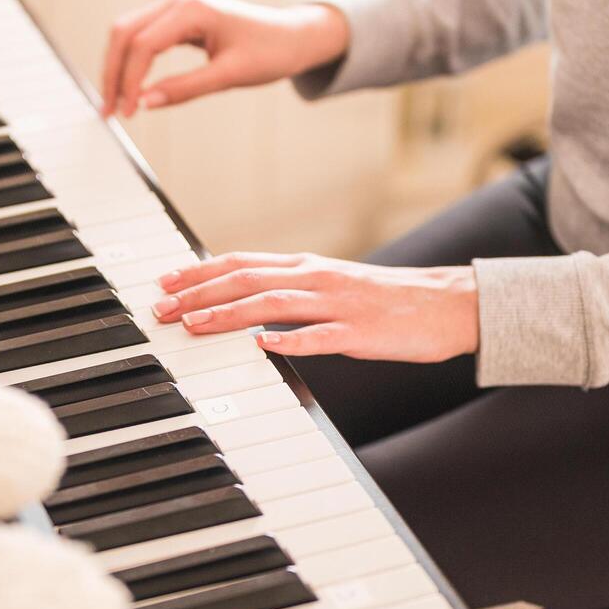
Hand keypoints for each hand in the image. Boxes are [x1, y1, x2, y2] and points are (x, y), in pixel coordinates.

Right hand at [101, 0, 348, 116]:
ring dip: (117, 66)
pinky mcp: (177, 18)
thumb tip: (145, 103)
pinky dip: (131, 61)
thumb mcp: (229, 75)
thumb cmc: (270, 51)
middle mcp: (178, 0)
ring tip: (115, 103)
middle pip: (125, 33)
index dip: (129, 81)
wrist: (291, 37)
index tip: (129, 113)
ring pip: (128, 33)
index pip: (143, 44)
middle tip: (109, 111)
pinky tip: (130, 86)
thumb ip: (186, 89)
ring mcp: (176, 6)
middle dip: (113, 72)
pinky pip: (142, 36)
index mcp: (192, 8)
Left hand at [152, 252, 479, 362]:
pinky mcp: (359, 332)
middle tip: (163, 309)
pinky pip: (320, 336)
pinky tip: (262, 345)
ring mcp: (338, 304)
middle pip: (247, 280)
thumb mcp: (332, 286)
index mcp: (308, 267)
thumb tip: (246, 300)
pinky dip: (289, 339)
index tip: (165, 282)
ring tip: (195, 325)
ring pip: (273, 303)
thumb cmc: (387, 299)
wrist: (445, 304)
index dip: (200, 271)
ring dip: (229, 314)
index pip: (242, 262)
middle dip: (200, 294)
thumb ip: (292, 289)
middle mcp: (317, 278)